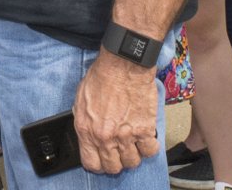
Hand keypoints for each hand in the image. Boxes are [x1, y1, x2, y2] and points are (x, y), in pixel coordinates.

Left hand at [73, 52, 159, 173]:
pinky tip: (145, 138)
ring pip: (132, 162)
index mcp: (86, 130)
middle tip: (119, 152)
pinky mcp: (144, 129)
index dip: (98, 164)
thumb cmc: (101, 77)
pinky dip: (149, 147)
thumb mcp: (81, 100)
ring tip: (132, 144)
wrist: (123, 65)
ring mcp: (125, 135)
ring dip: (133, 155)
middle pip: (114, 167)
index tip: (103, 159)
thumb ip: (85, 121)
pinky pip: (150, 151)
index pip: (91, 163)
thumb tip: (89, 135)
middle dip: (116, 162)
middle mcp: (105, 137)